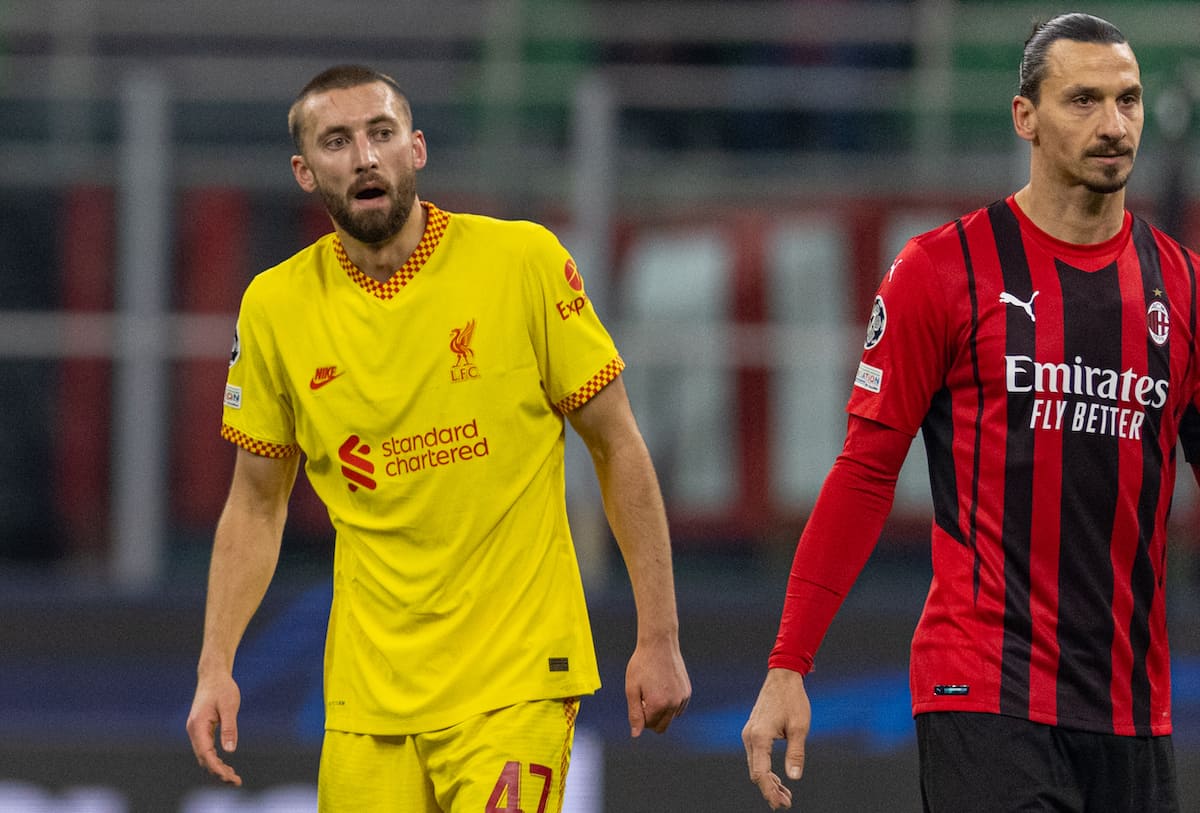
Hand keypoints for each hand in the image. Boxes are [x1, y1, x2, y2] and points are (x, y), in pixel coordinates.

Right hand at [186, 672, 243, 786]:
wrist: (213, 675)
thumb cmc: (222, 688)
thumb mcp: (230, 706)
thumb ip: (229, 728)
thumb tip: (230, 751)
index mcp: (198, 726)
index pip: (205, 754)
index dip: (216, 768)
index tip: (230, 778)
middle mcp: (193, 730)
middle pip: (203, 758)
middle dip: (218, 772)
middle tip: (237, 781)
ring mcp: (195, 731)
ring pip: (204, 756)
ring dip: (217, 767)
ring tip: (234, 777)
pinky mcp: (200, 729)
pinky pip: (206, 749)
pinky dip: (215, 759)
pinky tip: (226, 765)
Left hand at [625, 638, 690, 736]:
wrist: (659, 644)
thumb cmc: (642, 665)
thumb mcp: (632, 689)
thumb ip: (635, 714)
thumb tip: (636, 734)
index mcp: (659, 705)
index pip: (648, 725)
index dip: (640, 714)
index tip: (638, 698)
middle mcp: (674, 704)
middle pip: (662, 727)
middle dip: (651, 718)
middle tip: (645, 698)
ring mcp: (683, 698)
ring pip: (670, 717)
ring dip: (661, 710)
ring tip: (654, 689)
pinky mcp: (687, 692)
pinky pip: (678, 708)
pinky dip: (670, 703)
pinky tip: (663, 686)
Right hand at [741, 668, 810, 809]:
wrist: (782, 677)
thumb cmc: (793, 700)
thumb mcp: (799, 727)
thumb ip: (795, 754)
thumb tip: (794, 778)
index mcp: (760, 737)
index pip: (761, 773)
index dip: (770, 791)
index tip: (781, 804)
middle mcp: (750, 736)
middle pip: (755, 772)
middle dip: (770, 789)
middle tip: (787, 803)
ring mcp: (749, 733)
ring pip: (755, 765)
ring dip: (768, 781)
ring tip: (785, 794)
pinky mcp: (753, 731)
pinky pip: (756, 756)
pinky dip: (765, 769)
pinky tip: (778, 778)